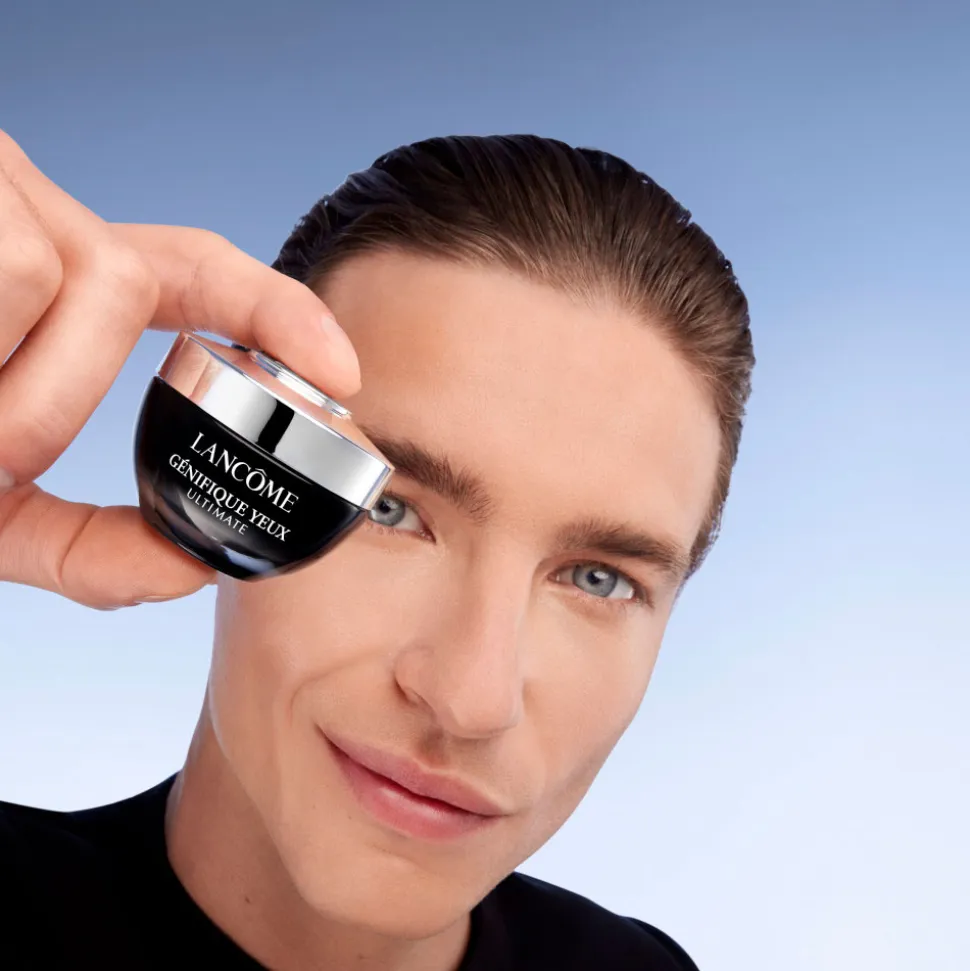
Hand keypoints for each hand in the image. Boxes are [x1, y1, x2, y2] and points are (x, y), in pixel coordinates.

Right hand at [0, 129, 359, 608]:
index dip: (279, 313)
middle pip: (120, 282)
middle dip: (48, 397)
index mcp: (61, 295)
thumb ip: (84, 548)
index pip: (197, 272)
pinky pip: (13, 276)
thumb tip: (191, 570)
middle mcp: (30, 226)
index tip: (344, 372)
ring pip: (66, 282)